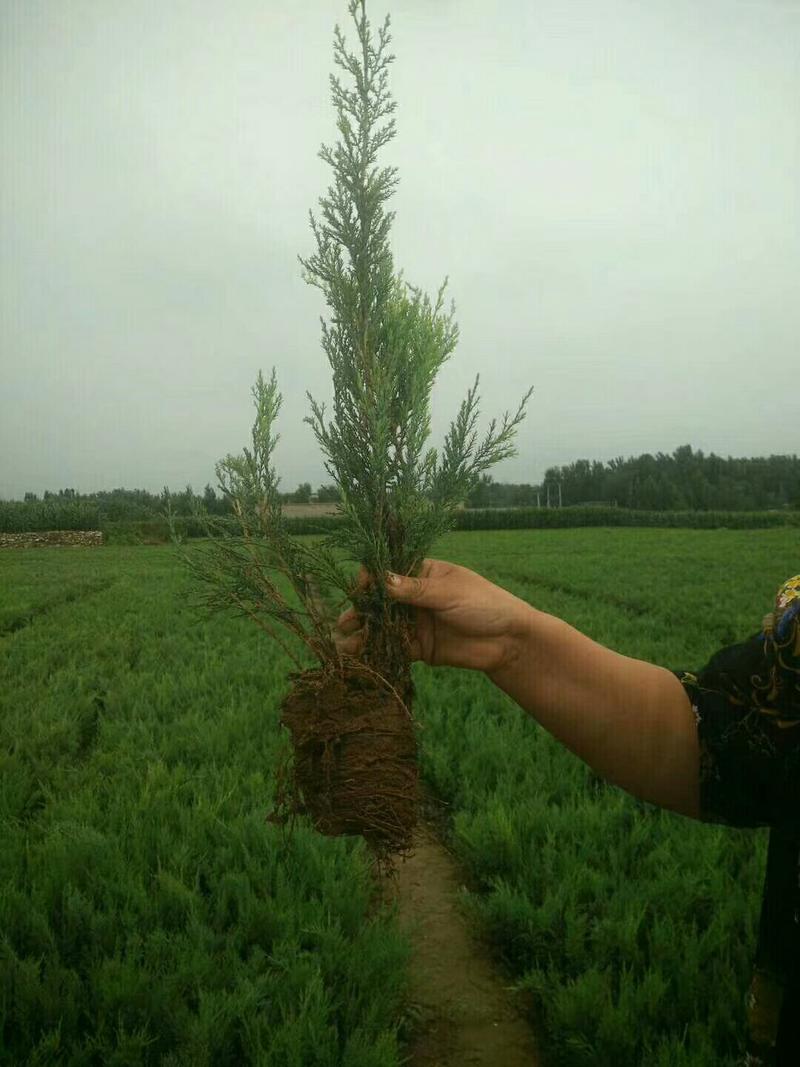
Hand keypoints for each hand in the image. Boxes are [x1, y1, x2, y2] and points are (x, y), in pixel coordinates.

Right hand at [332, 558, 531, 673]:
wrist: (509, 642)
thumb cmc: (485, 604)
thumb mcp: (449, 592)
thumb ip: (414, 590)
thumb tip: (380, 580)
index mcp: (423, 573)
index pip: (388, 571)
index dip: (371, 579)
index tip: (360, 590)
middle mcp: (414, 597)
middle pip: (380, 601)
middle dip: (361, 610)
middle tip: (344, 622)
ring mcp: (415, 622)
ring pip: (383, 625)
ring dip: (363, 632)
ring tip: (342, 642)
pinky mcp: (418, 647)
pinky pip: (393, 647)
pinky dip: (376, 651)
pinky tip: (359, 656)